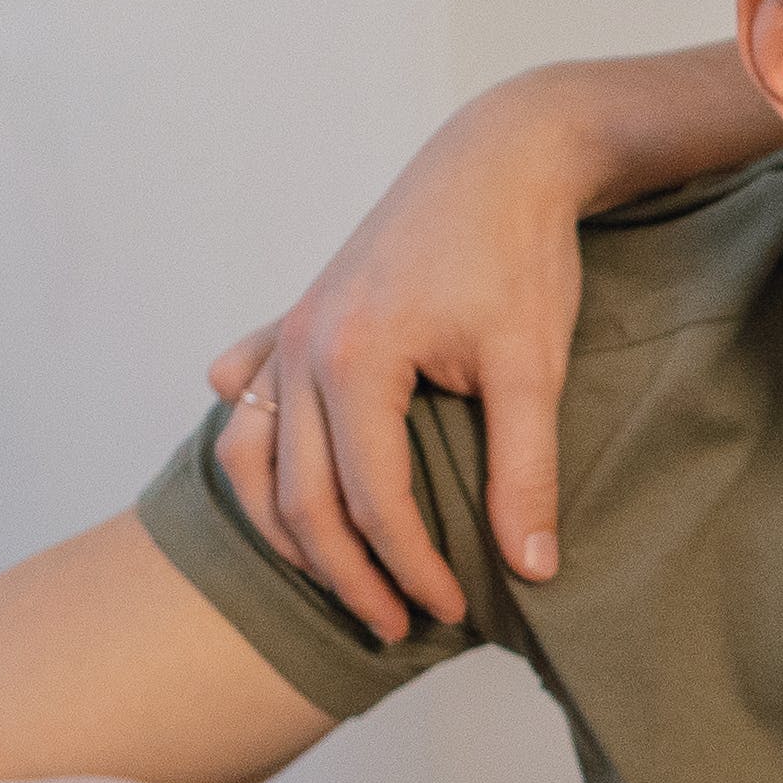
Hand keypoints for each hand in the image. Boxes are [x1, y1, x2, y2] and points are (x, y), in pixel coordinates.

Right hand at [206, 95, 598, 643]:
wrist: (502, 157)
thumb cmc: (520, 254)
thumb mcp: (533, 366)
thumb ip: (526, 470)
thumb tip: (531, 569)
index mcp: (355, 358)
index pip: (372, 502)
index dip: (411, 569)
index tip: (450, 610)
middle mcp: (303, 347)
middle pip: (300, 497)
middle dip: (346, 575)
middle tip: (397, 625)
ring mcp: (291, 331)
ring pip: (252, 458)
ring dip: (285, 529)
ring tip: (337, 578)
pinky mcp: (299, 318)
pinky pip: (250, 400)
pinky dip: (256, 452)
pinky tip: (274, 486)